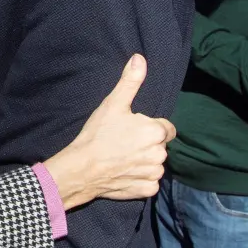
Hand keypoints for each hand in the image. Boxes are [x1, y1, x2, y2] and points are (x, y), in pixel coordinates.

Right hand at [42, 55, 174, 209]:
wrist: (82, 168)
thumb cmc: (97, 134)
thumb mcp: (113, 104)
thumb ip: (130, 81)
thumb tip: (140, 58)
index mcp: (156, 131)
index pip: (165, 128)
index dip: (148, 127)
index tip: (131, 130)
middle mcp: (160, 153)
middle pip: (159, 146)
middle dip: (146, 144)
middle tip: (123, 143)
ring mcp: (154, 173)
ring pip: (154, 164)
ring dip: (143, 161)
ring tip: (122, 158)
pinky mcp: (147, 189)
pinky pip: (149, 182)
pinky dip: (139, 178)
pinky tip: (123, 173)